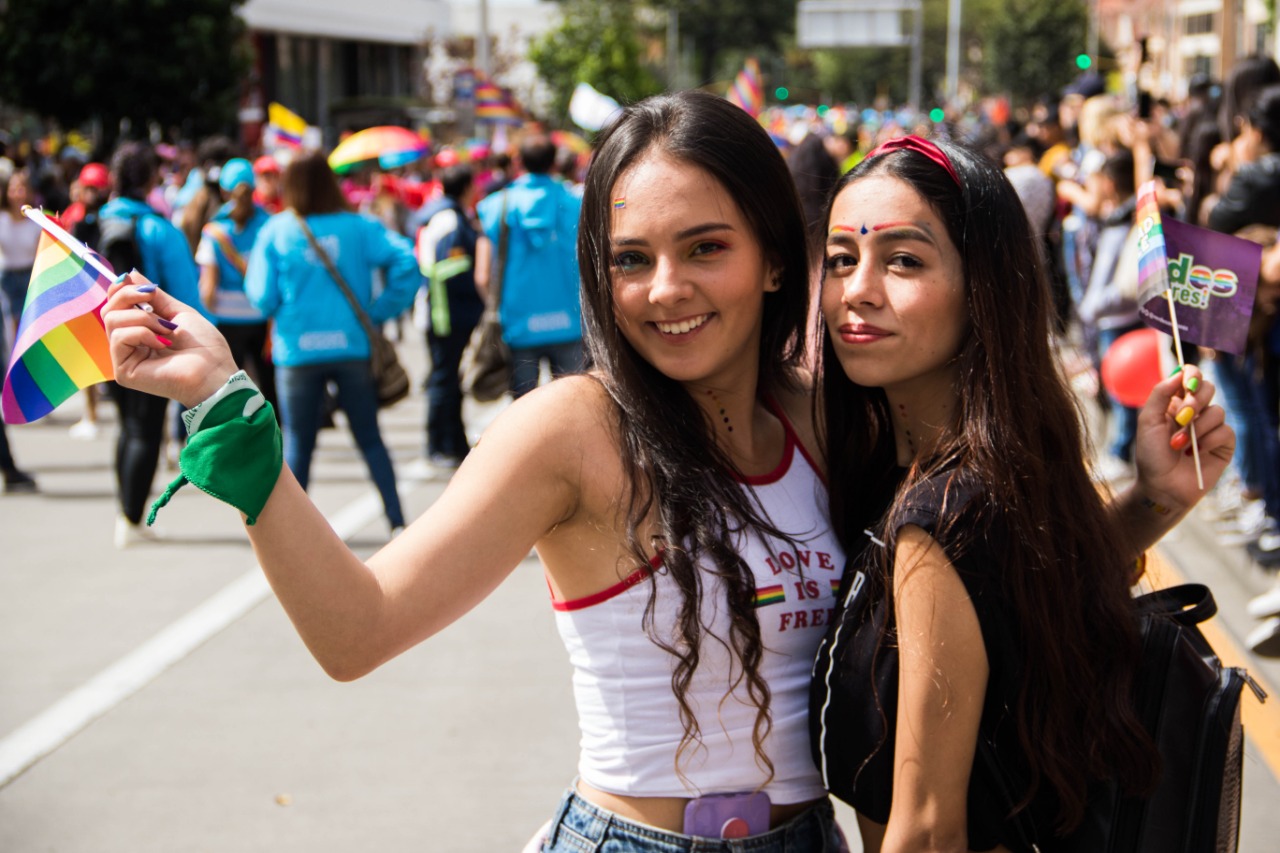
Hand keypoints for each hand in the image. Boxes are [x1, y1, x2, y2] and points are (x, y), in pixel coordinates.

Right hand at [102, 272, 238, 407]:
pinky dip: (142, 333)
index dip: (120, 289)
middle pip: (109, 310)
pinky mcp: (123, 371)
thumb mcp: (178, 313)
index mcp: (140, 332)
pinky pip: (119, 337)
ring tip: (166, 329)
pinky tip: (161, 344)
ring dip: (143, 317)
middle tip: (151, 296)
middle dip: (128, 296)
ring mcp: (124, 358)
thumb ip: (154, 296)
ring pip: (112, 320)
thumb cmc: (204, 346)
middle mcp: (129, 345)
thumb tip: (130, 274)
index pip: (115, 306)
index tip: (137, 281)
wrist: (215, 371)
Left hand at [1132, 364, 1234, 512]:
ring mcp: (1211, 428)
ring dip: (1197, 428)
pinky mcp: (1224, 444)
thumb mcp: (1148, 422)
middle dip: (1195, 402)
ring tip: (1179, 446)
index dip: (1192, 374)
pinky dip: (1209, 441)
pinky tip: (1195, 453)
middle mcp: (1196, 412)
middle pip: (1208, 388)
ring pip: (1217, 411)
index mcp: (1176, 403)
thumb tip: (1178, 373)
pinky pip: (1225, 431)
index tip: (1188, 382)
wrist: (1161, 487)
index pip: (1190, 378)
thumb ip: (1160, 394)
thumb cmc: (1151, 456)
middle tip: (1182, 419)